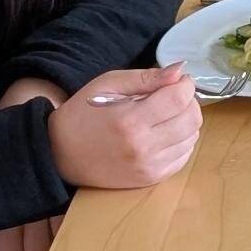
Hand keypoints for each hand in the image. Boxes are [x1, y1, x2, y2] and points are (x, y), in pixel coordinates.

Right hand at [46, 65, 201, 190]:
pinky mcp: (150, 179)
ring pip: (192, 138)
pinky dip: (181, 141)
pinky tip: (165, 133)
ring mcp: (148, 166)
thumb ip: (147, 77)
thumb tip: (179, 71)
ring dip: (187, 121)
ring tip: (167, 115)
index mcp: (131, 120)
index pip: (180, 99)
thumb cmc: (83, 113)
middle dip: (189, 101)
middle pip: (192, 119)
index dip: (185, 85)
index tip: (178, 81)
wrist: (59, 153)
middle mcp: (143, 147)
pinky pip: (183, 157)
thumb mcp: (109, 84)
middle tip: (173, 96)